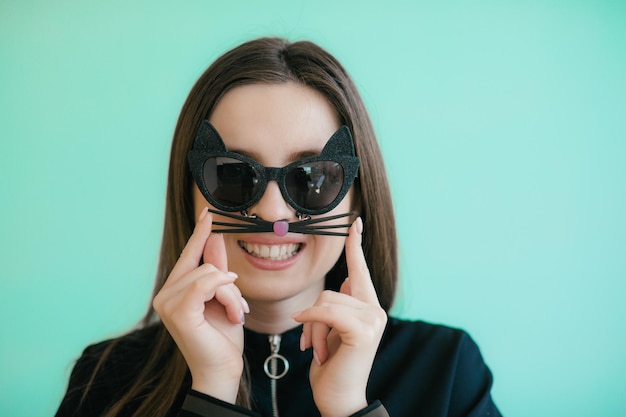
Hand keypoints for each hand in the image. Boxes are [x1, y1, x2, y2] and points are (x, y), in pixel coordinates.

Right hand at [152, 207, 247, 402]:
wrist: (223, 369)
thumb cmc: (222, 337)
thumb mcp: (224, 297)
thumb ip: (217, 269)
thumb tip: (215, 238)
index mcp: (175, 289)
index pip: (189, 254)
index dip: (200, 232)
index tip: (208, 212)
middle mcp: (165, 294)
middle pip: (204, 264)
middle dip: (229, 285)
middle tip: (238, 309)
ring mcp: (167, 303)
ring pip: (209, 273)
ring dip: (231, 295)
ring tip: (234, 315)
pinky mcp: (177, 311)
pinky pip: (206, 284)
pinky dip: (225, 294)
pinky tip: (233, 311)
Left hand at [292, 218, 386, 416]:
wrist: (339, 399)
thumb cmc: (333, 366)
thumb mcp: (332, 331)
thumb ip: (339, 306)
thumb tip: (347, 281)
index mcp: (367, 307)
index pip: (360, 269)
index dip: (356, 245)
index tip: (355, 222)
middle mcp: (374, 310)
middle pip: (331, 291)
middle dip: (313, 318)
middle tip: (309, 345)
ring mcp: (372, 319)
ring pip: (326, 302)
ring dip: (312, 329)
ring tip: (315, 351)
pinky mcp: (363, 331)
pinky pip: (328, 312)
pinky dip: (313, 324)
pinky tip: (310, 344)